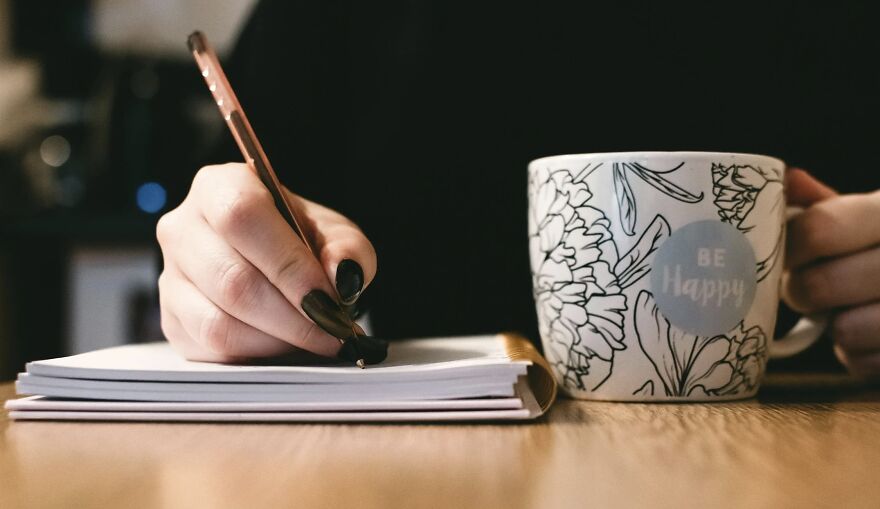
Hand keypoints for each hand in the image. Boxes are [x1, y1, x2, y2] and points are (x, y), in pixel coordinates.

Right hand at [156, 163, 376, 362]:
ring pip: (218, 322)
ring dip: (277, 340)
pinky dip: (257, 354)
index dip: (287, 264)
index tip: (328, 299)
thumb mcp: (337, 235)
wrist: (276, 264)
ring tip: (315, 339)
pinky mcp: (171, 320)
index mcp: (220, 187)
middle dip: (293, 316)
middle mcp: (182, 228)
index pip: (241, 218)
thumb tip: (341, 276)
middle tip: (334, 331)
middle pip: (232, 280)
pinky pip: (211, 349)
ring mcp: (170, 277)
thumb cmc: (303, 242)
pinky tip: (285, 345)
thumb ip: (348, 250)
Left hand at [783, 168, 879, 376]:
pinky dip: (857, 354)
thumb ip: (828, 204)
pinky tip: (870, 334)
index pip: (819, 229)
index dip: (789, 248)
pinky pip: (862, 362)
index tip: (786, 256)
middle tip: (807, 288)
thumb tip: (785, 180)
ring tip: (845, 309)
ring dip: (833, 325)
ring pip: (844, 330)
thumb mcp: (871, 216)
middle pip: (817, 286)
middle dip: (801, 291)